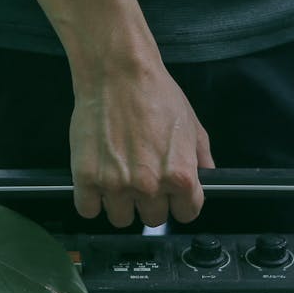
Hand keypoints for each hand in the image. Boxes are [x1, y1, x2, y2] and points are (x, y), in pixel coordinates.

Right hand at [69, 58, 214, 227]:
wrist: (117, 73)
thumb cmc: (154, 93)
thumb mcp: (192, 125)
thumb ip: (202, 159)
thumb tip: (206, 178)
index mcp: (180, 176)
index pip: (186, 214)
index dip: (180, 203)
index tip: (172, 195)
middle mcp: (149, 186)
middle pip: (153, 219)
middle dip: (150, 203)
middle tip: (142, 179)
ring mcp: (116, 185)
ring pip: (121, 219)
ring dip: (120, 204)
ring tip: (118, 179)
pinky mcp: (86, 178)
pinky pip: (88, 210)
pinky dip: (91, 199)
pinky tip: (98, 182)